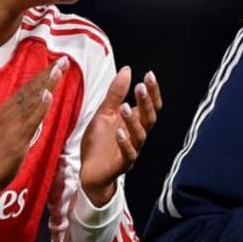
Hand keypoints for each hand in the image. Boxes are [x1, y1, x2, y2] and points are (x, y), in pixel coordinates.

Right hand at [0, 57, 65, 195]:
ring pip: (32, 100)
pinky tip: (47, 95)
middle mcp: (11, 112)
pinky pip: (30, 120)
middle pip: (32, 89)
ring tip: (57, 70)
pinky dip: (39, 106)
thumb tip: (37, 103)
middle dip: (48, 73)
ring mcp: (14, 124)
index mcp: (10, 109)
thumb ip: (23, 115)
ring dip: (45, 84)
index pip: (30, 88)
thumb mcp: (11, 127)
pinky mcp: (17, 138)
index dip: (45, 75)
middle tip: (64, 60)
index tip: (59, 62)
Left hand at [79, 67, 161, 206]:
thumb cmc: (99, 142)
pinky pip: (128, 154)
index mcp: (135, 121)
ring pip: (140, 135)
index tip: (149, 75)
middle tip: (140, 87)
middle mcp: (137, 135)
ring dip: (133, 121)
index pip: (151, 105)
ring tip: (125, 107)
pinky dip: (125, 143)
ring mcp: (131, 149)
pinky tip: (119, 132)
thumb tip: (127, 69)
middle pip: (149, 118)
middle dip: (146, 102)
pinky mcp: (121, 164)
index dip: (153, 91)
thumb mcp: (104, 113)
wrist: (90, 171)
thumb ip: (116, 93)